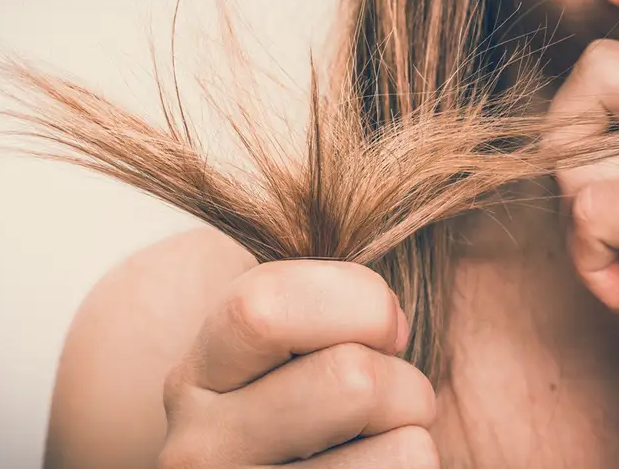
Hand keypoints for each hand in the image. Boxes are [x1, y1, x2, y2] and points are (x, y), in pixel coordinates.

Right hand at [157, 260, 438, 467]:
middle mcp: (199, 446)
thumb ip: (320, 297)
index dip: (357, 300)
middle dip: (406, 380)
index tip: (388, 322)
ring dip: (419, 439)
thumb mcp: (288, 352)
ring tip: (387, 447)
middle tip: (395, 398)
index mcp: (201, 370)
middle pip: (353, 381)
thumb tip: (419, 178)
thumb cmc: (306, 413)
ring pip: (402, 453)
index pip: (266, 305)